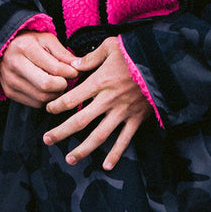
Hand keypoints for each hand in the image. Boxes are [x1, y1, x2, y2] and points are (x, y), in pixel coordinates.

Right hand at [0, 30, 77, 107]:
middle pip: (46, 86)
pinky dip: (46, 99)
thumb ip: (63, 54)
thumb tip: (79, 67)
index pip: (54, 68)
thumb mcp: (47, 40)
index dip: (70, 72)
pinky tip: (48, 89)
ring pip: (41, 98)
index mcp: (26, 48)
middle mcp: (15, 65)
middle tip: (67, 79)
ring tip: (58, 83)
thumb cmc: (30, 42)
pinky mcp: (9, 92)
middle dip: (62, 85)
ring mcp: (10, 81)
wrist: (4, 48)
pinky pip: (35, 103)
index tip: (76, 71)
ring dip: (55, 94)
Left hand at [43, 37, 150, 170]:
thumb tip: (74, 65)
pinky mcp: (136, 118)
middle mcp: (108, 100)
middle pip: (80, 121)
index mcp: (100, 81)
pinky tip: (106, 165)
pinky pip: (125, 139)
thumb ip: (91, 57)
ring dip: (83, 149)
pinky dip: (116, 153)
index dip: (57, 106)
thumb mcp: (111, 46)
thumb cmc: (135, 51)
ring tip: (70, 159)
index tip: (48, 109)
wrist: (163, 62)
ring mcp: (122, 111)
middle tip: (47, 140)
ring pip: (99, 135)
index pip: (73, 98)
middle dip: (62, 132)